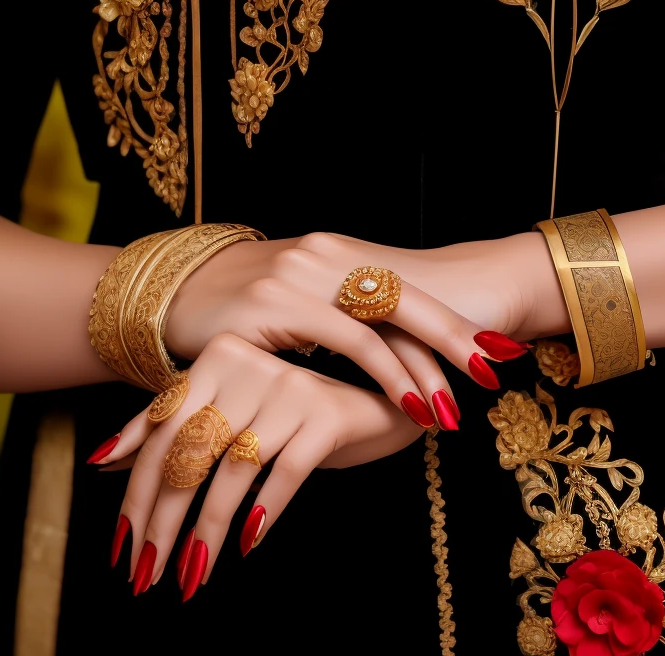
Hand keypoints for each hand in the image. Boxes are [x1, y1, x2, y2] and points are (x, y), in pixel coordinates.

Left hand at [98, 334, 426, 598]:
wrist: (380, 396)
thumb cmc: (294, 410)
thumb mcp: (233, 412)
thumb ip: (175, 427)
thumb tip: (104, 461)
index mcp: (218, 358)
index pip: (162, 431)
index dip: (136, 492)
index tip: (120, 548)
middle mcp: (250, 363)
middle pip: (191, 453)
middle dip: (163, 522)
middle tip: (146, 575)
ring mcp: (290, 386)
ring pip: (233, 471)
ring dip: (206, 533)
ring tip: (191, 578)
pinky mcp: (326, 413)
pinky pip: (285, 472)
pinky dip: (263, 513)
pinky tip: (245, 545)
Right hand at [163, 229, 552, 405]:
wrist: (171, 291)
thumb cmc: (240, 310)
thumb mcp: (299, 306)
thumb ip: (345, 318)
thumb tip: (401, 348)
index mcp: (337, 253)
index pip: (407, 287)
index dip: (451, 319)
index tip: (492, 350)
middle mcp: (325, 254)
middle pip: (407, 297)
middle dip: (454, 337)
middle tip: (493, 371)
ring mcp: (302, 273)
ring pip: (384, 321)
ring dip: (423, 370)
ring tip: (451, 411)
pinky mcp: (276, 302)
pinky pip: (347, 339)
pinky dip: (384, 372)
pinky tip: (406, 403)